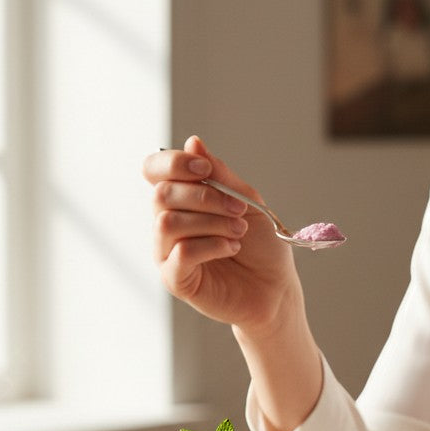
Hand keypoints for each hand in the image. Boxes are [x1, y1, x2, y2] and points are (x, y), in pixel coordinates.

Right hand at [144, 135, 300, 334]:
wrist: (275, 287)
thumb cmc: (261, 246)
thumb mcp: (245, 200)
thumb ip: (219, 175)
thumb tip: (193, 143)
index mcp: (181, 200)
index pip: (154, 170)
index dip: (173, 163)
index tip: (206, 171)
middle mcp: (167, 223)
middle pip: (162, 194)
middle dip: (205, 197)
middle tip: (238, 209)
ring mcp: (167, 253)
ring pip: (168, 223)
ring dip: (211, 222)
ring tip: (239, 231)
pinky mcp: (175, 280)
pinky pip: (180, 253)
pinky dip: (211, 245)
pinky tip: (231, 248)